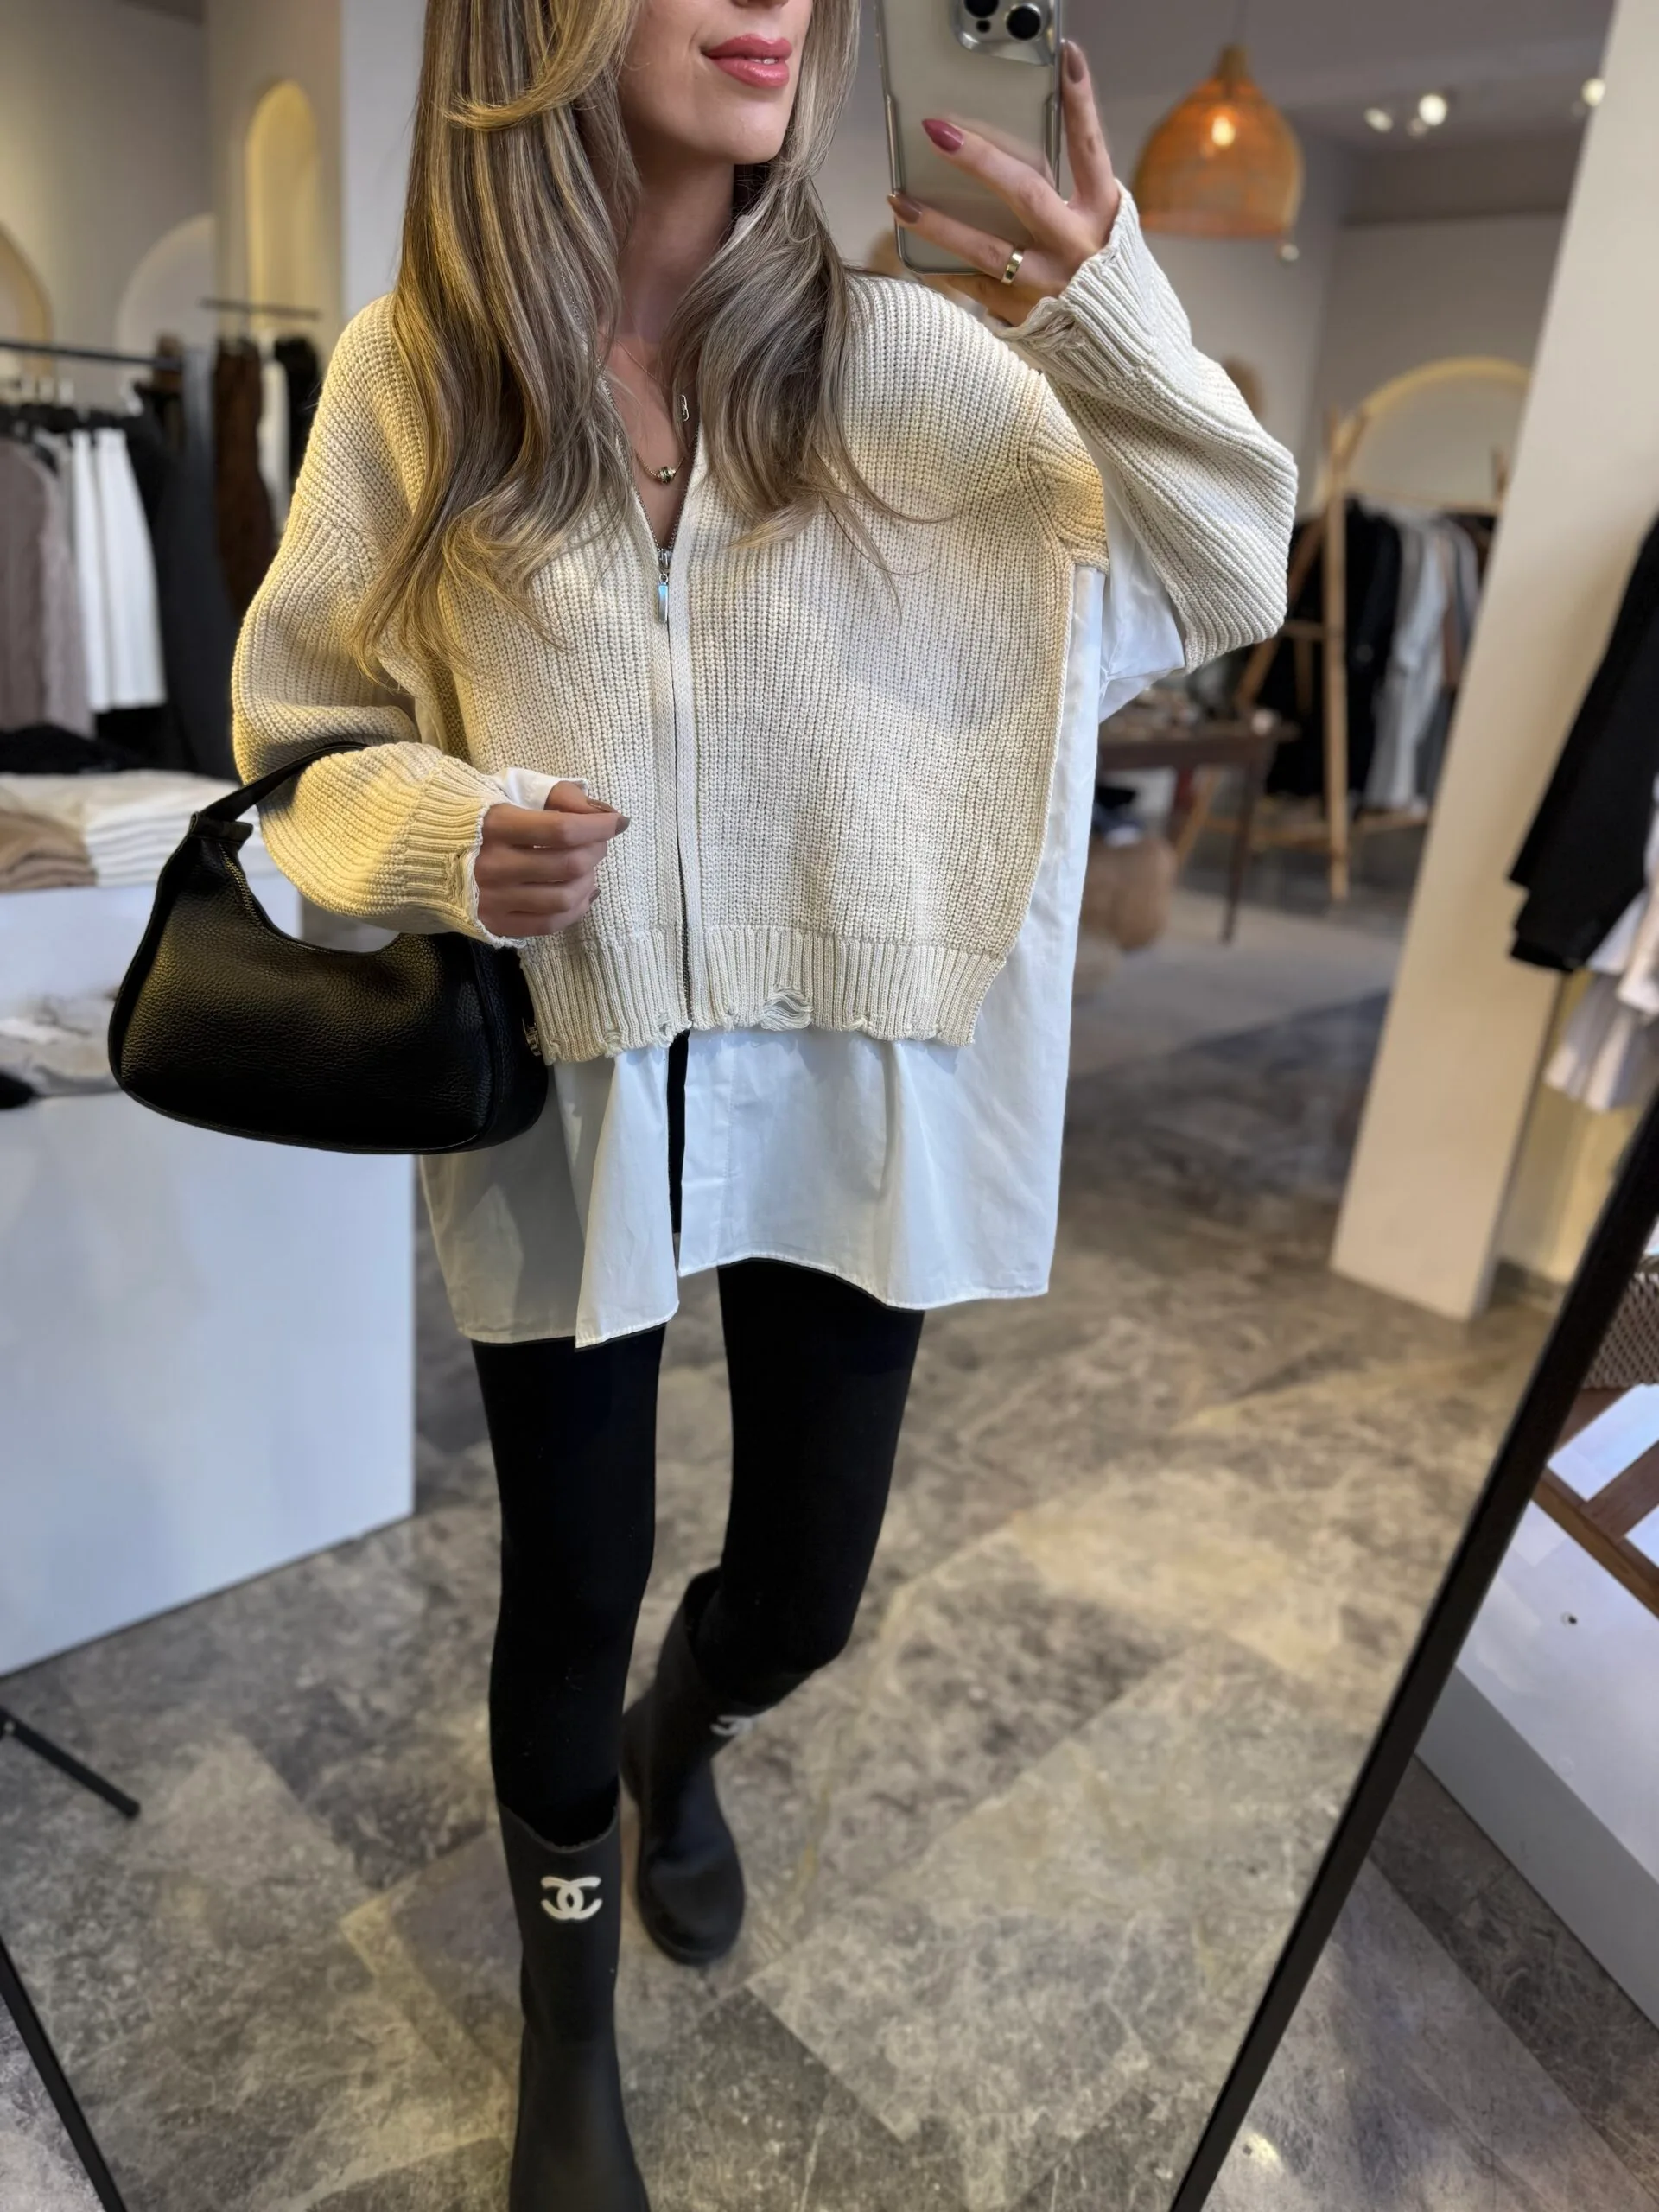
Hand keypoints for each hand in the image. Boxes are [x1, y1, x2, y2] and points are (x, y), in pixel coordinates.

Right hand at [475, 782, 625, 938]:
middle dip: (596, 851)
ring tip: (588, 869)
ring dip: (589, 881)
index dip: (599, 827)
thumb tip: (597, 810)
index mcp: (494, 825)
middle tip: (599, 843)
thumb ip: (555, 795)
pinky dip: (577, 909)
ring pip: (564, 898)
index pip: (562, 830)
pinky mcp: (494, 923)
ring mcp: (492, 899)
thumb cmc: (472, 817)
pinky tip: (583, 894)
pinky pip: (549, 924)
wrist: (419, 853)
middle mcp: (492, 866)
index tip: (618, 821)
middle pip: (569, 865)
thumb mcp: (506, 790)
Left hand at [887, 39, 1120, 323]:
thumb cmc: (1105, 276)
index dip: (1080, 100)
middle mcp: (1077, 247)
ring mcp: (1048, 285)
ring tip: (900, 200)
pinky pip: (975, 284)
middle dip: (979, 159)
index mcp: (1103, 214)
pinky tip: (915, 247)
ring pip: (987, 249)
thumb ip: (1068, 196)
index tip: (1066, 55)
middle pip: (1025, 192)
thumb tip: (1009, 162)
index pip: (1089, 147)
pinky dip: (945, 265)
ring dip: (939, 223)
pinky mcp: (1024, 315)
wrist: (1122, 351)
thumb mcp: (1102, 228)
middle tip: (938, 131)